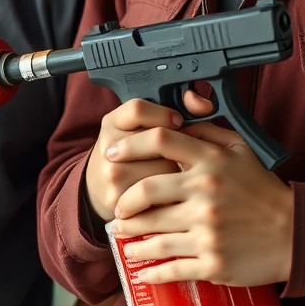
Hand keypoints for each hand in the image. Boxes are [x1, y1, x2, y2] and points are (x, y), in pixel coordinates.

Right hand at [84, 99, 185, 222]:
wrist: (99, 189)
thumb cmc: (129, 153)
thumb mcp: (137, 126)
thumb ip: (171, 109)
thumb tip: (205, 105)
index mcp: (112, 123)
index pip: (138, 109)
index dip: (163, 113)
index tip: (177, 121)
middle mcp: (109, 147)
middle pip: (158, 140)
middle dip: (174, 146)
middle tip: (175, 152)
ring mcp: (114, 174)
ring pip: (164, 167)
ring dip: (176, 169)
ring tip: (171, 172)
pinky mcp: (123, 200)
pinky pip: (162, 193)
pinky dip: (172, 191)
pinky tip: (168, 190)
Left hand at [108, 118, 293, 286]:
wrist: (293, 233)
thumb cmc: (263, 189)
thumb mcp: (240, 149)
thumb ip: (206, 132)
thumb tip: (175, 124)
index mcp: (211, 161)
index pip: (160, 140)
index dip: (130, 145)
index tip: (113, 154)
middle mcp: (205, 193)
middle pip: (145, 191)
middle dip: (124, 203)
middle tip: (116, 209)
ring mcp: (207, 230)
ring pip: (153, 234)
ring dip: (131, 238)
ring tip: (121, 238)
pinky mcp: (212, 262)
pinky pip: (171, 268)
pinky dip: (151, 272)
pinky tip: (141, 270)